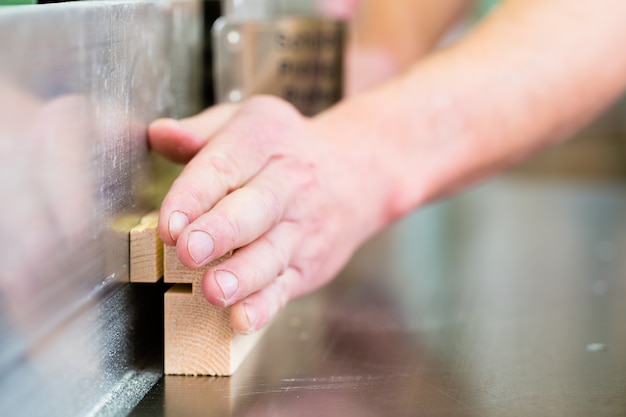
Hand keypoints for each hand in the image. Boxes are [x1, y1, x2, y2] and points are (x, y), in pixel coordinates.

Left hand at [149, 96, 383, 332]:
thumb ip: (200, 132)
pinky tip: (242, 318)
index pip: (224, 166)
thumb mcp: (249, 122)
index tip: (169, 221)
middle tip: (190, 249)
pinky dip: (265, 305)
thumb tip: (161, 134)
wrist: (359, 172)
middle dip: (221, 231)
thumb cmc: (286, 149)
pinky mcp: (309, 264)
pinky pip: (286, 286)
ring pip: (271, 253)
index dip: (194, 195)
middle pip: (254, 209)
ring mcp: (301, 228)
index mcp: (263, 142)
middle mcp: (287, 184)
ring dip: (242, 275)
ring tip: (214, 289)